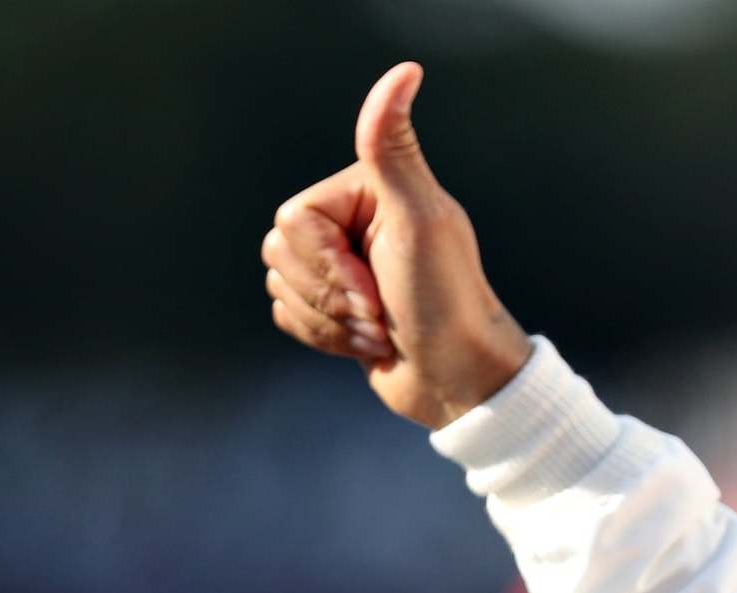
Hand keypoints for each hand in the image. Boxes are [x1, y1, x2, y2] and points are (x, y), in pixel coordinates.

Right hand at [260, 61, 533, 429]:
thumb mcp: (419, 218)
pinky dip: (325, 339)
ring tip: (381, 331)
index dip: (327, 263)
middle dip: (332, 298)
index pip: (295, 220)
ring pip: (281, 288)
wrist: (457, 377)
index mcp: (362, 191)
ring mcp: (338, 265)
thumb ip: (392, 149)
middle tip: (382, 312)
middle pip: (279, 253)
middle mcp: (348, 221)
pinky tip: (369, 344)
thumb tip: (405, 71)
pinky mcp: (330, 307)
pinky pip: (288, 317)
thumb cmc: (444, 300)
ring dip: (332, 324)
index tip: (375, 287)